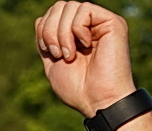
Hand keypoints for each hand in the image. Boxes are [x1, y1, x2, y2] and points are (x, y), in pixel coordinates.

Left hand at [34, 3, 136, 118]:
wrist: (98, 101)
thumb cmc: (78, 89)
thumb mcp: (52, 63)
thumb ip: (45, 41)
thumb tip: (39, 19)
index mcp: (75, 35)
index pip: (53, 14)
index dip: (44, 29)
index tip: (49, 52)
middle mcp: (89, 26)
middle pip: (59, 6)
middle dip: (50, 30)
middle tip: (58, 54)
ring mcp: (100, 23)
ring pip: (70, 6)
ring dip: (62, 33)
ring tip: (70, 54)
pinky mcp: (112, 22)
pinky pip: (84, 9)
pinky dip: (77, 29)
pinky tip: (85, 45)